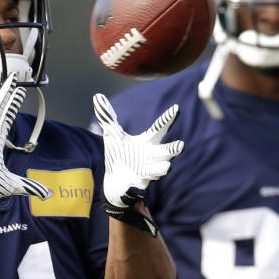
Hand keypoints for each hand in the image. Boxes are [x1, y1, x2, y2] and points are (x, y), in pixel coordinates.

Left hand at [92, 93, 182, 235]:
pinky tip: (146, 181)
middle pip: (166, 151)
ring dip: (163, 168)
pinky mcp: (143, 182)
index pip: (159, 128)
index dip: (167, 119)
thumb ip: (107, 117)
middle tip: (181, 145)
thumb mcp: (112, 135)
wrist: (115, 180)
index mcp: (148, 142)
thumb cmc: (119, 155)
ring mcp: (150, 170)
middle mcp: (153, 155)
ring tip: (167, 167)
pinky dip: (146, 181)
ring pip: (161, 168)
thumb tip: (97, 96)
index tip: (176, 108)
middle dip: (173, 149)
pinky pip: (147, 181)